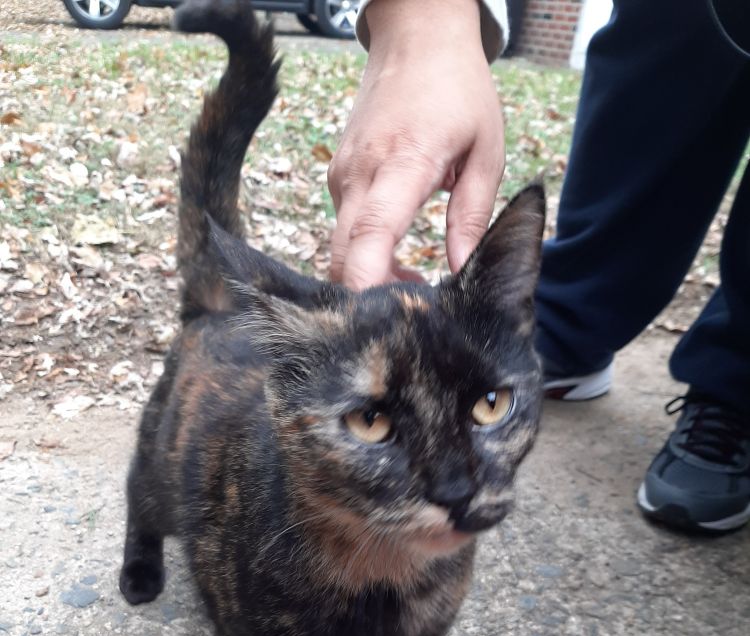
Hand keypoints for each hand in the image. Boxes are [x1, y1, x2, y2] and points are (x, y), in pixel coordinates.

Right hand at [328, 0, 504, 289]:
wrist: (416, 37)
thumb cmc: (459, 90)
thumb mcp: (486, 152)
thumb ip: (473, 216)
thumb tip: (462, 270)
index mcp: (404, 162)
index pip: (372, 231)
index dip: (370, 280)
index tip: (382, 315)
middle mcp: (361, 173)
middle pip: (345, 256)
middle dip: (371, 295)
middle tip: (415, 309)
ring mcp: (342, 176)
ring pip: (342, 249)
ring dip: (371, 276)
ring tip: (415, 279)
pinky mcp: (337, 179)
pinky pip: (344, 231)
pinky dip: (366, 254)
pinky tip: (397, 256)